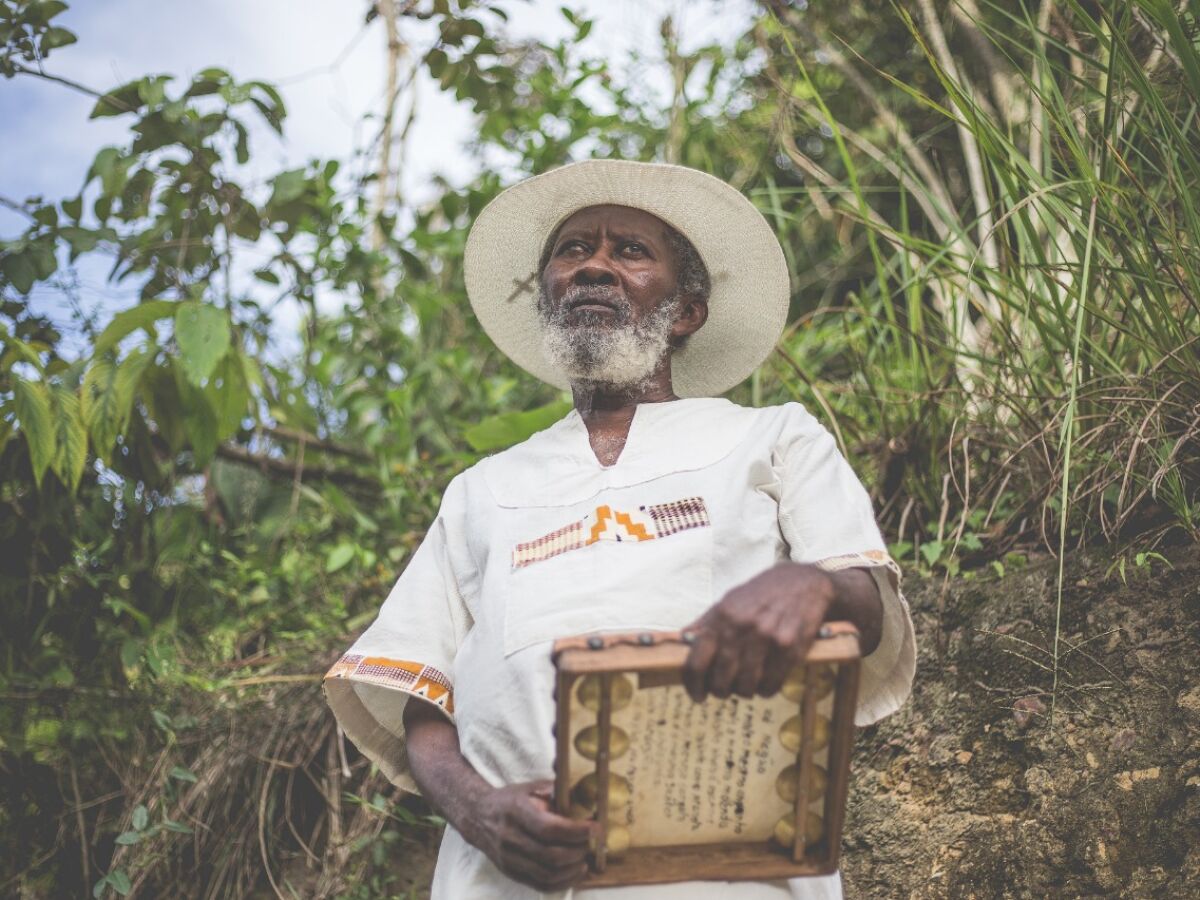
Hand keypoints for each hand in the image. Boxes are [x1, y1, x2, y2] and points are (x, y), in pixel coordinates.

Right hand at [467, 779, 595, 891]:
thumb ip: (557, 792)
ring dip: (573, 870)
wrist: (479, 817)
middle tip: (592, 844)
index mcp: (516, 811)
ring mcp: (509, 859)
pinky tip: (575, 872)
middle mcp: (510, 837)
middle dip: (578, 851)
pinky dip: (562, 882)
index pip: (549, 828)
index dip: (576, 831)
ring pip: (547, 874)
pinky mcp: (512, 873)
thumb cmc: (511, 800)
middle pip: (550, 855)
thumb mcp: (531, 788)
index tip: (595, 828)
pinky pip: (540, 885)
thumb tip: (586, 798)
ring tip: (585, 858)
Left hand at [682, 562, 834, 700]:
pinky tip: (765, 682)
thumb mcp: (729, 600)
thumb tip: (683, 641)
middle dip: (719, 690)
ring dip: (743, 691)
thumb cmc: (763, 593)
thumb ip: (706, 623)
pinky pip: (771, 684)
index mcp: (722, 617)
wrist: (804, 583)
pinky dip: (765, 690)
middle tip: (723, 690)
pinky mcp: (791, 649)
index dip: (693, 685)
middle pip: (721, 679)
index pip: (696, 662)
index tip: (697, 694)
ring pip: (746, 686)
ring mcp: (768, 639)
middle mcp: (743, 628)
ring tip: (745, 685)